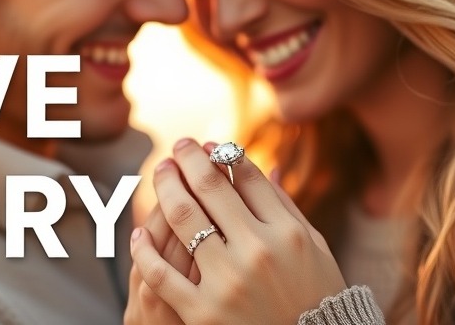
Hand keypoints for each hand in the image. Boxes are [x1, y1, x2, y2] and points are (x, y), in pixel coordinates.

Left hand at [130, 139, 345, 324]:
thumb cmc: (314, 298)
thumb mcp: (313, 250)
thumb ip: (287, 208)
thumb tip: (268, 165)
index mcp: (287, 232)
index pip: (247, 178)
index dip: (224, 155)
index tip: (209, 146)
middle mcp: (258, 250)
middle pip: (211, 188)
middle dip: (189, 160)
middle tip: (177, 147)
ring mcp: (228, 281)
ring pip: (184, 219)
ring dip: (166, 188)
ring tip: (160, 173)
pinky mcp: (203, 312)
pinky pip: (161, 273)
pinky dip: (146, 248)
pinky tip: (139, 232)